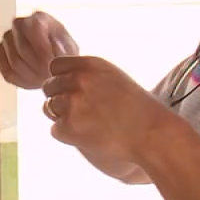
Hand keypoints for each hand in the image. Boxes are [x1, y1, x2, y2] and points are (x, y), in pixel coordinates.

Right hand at [0, 11, 78, 89]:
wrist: (52, 57)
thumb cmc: (63, 51)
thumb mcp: (70, 48)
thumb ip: (64, 50)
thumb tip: (53, 55)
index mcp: (38, 18)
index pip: (33, 29)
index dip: (42, 50)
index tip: (52, 66)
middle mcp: (18, 24)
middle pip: (22, 49)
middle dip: (37, 68)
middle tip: (49, 78)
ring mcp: (6, 39)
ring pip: (14, 63)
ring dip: (31, 76)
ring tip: (44, 81)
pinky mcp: (0, 55)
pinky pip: (7, 72)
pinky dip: (21, 81)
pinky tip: (33, 82)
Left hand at [41, 55, 183, 164]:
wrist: (150, 134)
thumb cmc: (135, 108)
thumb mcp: (112, 77)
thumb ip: (85, 73)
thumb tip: (56, 77)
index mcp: (89, 64)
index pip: (55, 66)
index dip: (61, 79)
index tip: (75, 91)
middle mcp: (78, 80)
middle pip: (48, 87)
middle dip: (60, 98)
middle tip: (82, 112)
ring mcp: (72, 103)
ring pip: (49, 108)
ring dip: (63, 117)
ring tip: (89, 124)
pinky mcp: (68, 126)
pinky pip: (55, 129)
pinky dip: (67, 135)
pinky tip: (88, 135)